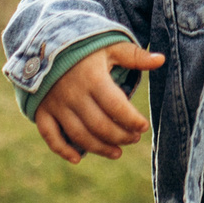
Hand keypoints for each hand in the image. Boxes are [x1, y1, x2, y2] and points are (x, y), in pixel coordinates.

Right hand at [34, 41, 161, 162]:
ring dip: (99, 148)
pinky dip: (62, 150)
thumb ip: (134, 56)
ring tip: (117, 152)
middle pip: (100, 125)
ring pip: (79, 135)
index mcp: (93, 78)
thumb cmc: (85, 46)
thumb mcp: (110, 46)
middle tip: (134, 139)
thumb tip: (161, 60)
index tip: (144, 126)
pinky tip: (78, 159)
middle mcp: (73, 94)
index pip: (117, 107)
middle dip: (120, 137)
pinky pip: (50, 135)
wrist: (46, 43)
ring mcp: (56, 104)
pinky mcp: (42, 110)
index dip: (133, 121)